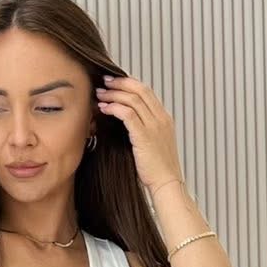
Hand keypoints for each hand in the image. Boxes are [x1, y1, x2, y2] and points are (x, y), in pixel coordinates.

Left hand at [95, 72, 184, 194]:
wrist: (166, 183)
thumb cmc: (157, 169)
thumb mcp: (153, 144)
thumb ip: (144, 129)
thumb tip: (126, 121)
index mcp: (164, 118)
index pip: (146, 92)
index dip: (129, 84)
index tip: (114, 82)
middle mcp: (161, 118)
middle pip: (140, 90)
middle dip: (120, 83)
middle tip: (104, 82)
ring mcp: (154, 126)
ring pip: (132, 99)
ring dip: (113, 95)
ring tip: (100, 95)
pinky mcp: (144, 135)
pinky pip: (127, 114)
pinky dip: (114, 108)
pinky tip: (104, 109)